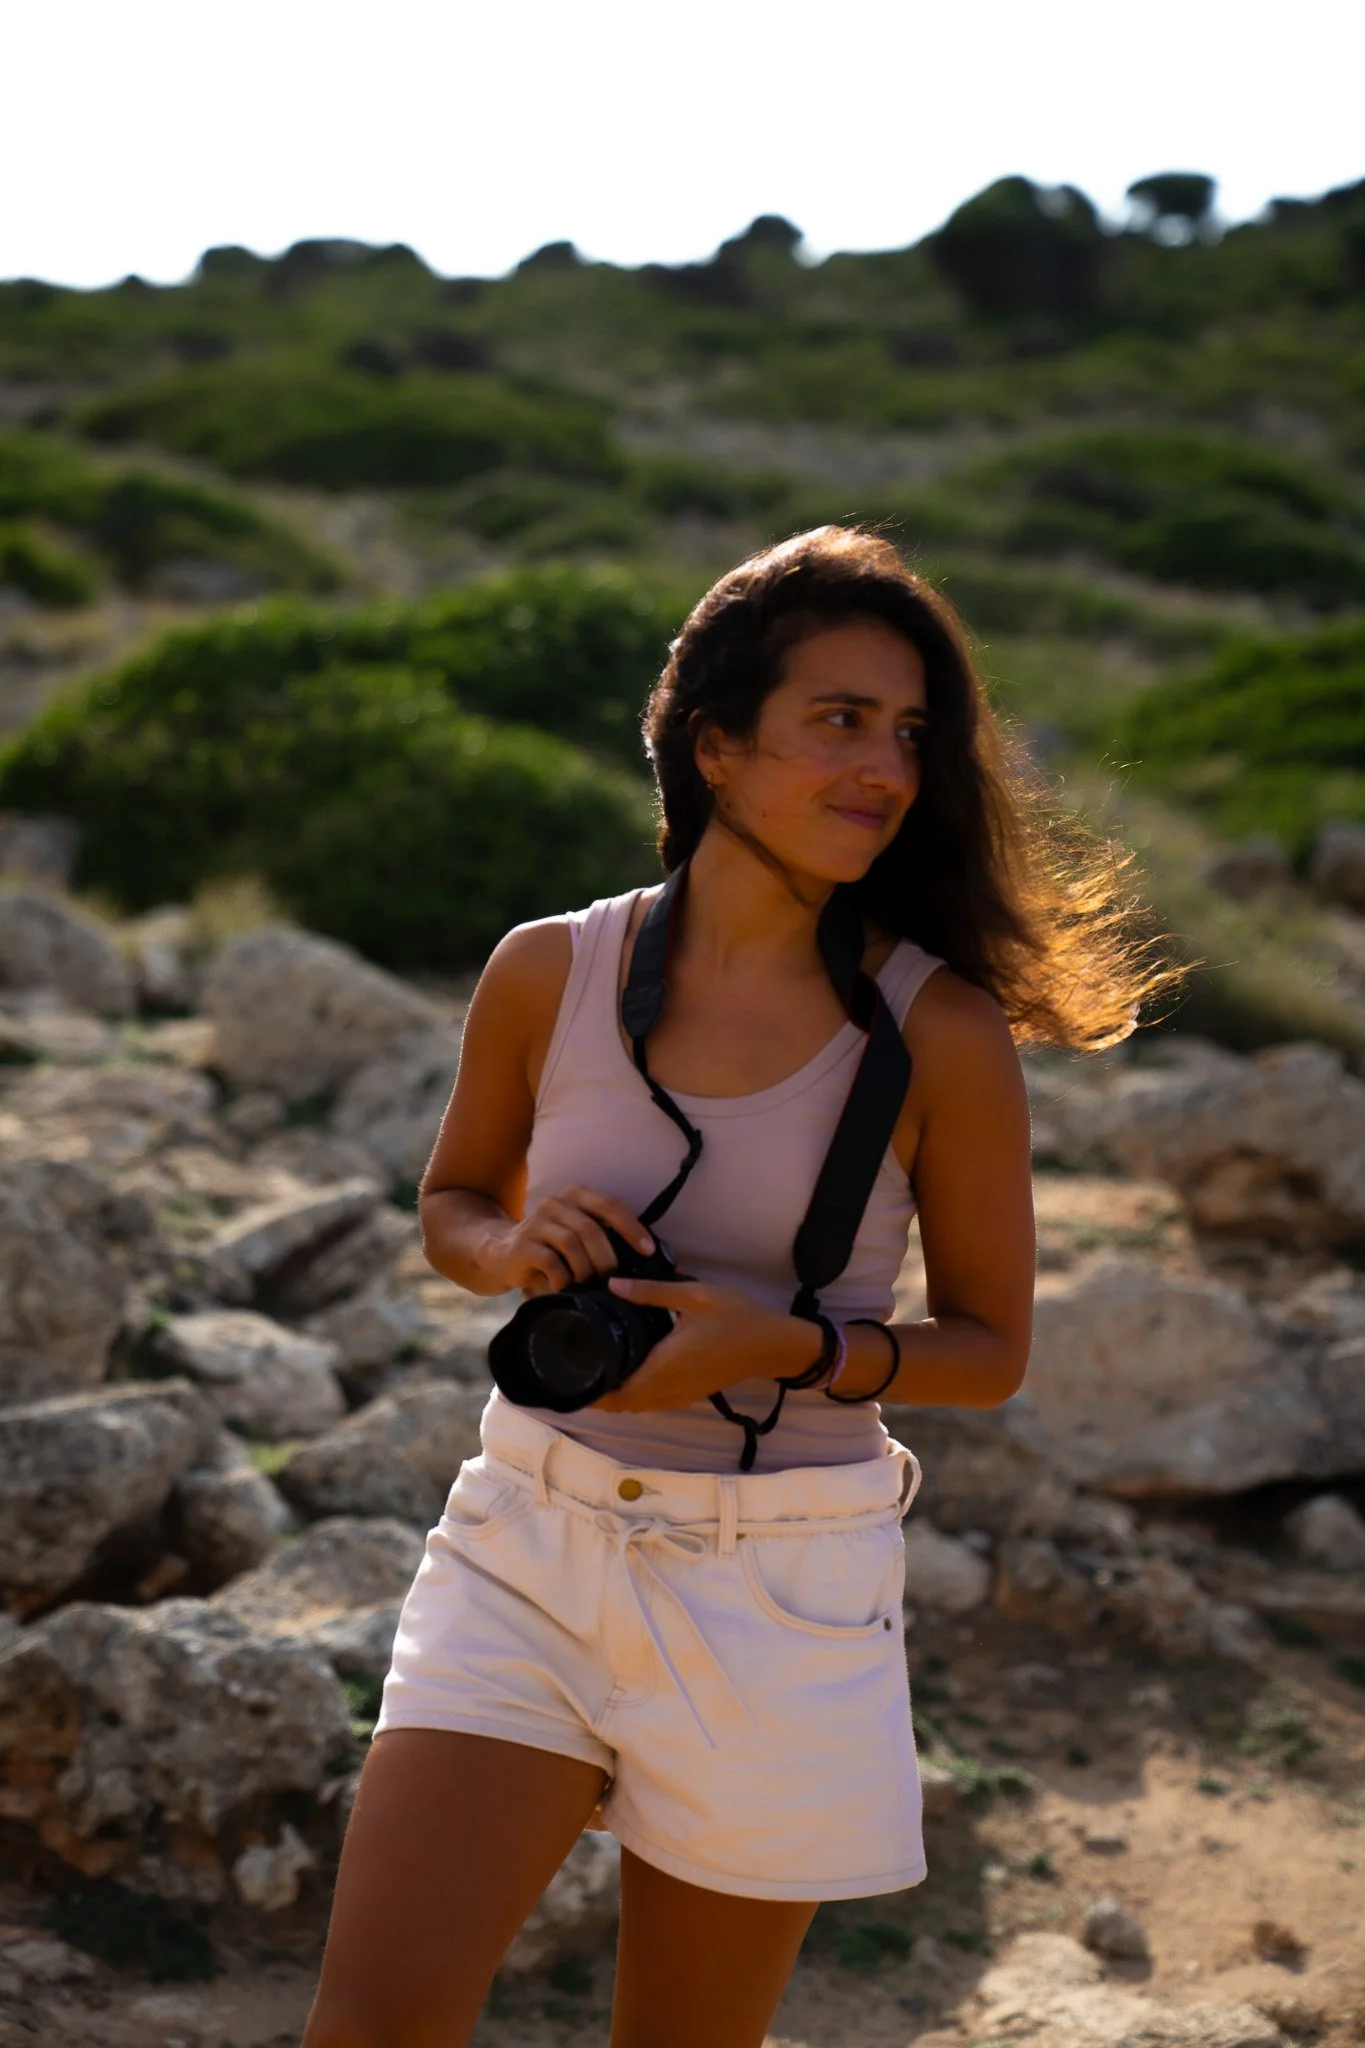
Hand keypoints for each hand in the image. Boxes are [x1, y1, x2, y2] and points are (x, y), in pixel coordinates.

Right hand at [485, 1185, 654, 1297]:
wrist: (502, 1253)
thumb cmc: (552, 1248)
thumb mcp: (580, 1236)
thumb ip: (607, 1238)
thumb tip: (647, 1257)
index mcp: (575, 1195)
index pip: (609, 1205)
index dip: (632, 1227)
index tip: (648, 1251)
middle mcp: (555, 1203)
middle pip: (591, 1228)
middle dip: (607, 1257)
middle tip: (613, 1278)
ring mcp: (536, 1222)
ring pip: (571, 1243)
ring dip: (585, 1269)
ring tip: (588, 1284)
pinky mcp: (522, 1245)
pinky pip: (551, 1261)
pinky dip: (563, 1278)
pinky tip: (564, 1287)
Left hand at [593, 1276, 819, 1412]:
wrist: (772, 1344)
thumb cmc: (735, 1317)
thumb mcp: (693, 1296)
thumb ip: (651, 1291)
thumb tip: (612, 1285)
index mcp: (665, 1366)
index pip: (619, 1395)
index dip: (593, 1393)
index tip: (573, 1378)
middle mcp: (670, 1387)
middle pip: (624, 1405)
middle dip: (600, 1395)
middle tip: (580, 1369)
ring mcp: (682, 1395)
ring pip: (640, 1406)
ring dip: (619, 1396)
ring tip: (600, 1370)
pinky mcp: (692, 1394)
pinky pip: (655, 1402)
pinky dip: (638, 1395)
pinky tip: (633, 1372)